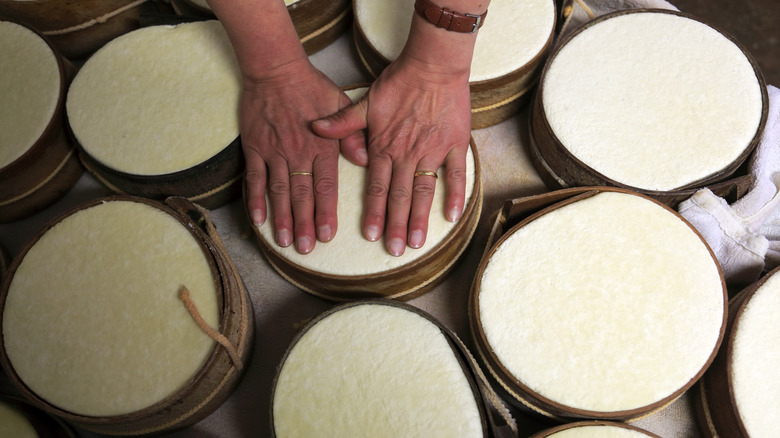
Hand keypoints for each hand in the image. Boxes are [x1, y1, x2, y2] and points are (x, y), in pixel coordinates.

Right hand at [242, 57, 358, 253]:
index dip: (326, 213)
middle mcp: (298, 153)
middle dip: (304, 225)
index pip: (326, 187)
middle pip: (302, 196)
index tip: (327, 236)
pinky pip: (254, 177)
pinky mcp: (255, 147)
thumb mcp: (341, 105)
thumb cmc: (312, 88)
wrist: (276, 70)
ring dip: (281, 218)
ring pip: (279, 191)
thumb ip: (353, 134)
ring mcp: (274, 152)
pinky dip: (255, 199)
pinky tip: (258, 219)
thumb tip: (365, 160)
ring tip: (284, 242)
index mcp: (322, 147)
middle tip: (305, 249)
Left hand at [312, 53, 471, 256]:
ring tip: (417, 242)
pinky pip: (456, 174)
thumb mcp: (364, 102)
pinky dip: (455, 195)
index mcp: (384, 147)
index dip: (374, 213)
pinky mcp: (455, 144)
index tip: (372, 236)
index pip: (377, 188)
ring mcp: (433, 150)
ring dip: (420, 217)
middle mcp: (407, 154)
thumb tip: (314, 129)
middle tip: (395, 251)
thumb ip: (342, 122)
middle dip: (396, 225)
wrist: (433, 65)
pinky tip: (452, 217)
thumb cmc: (398, 83)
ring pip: (425, 190)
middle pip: (400, 196)